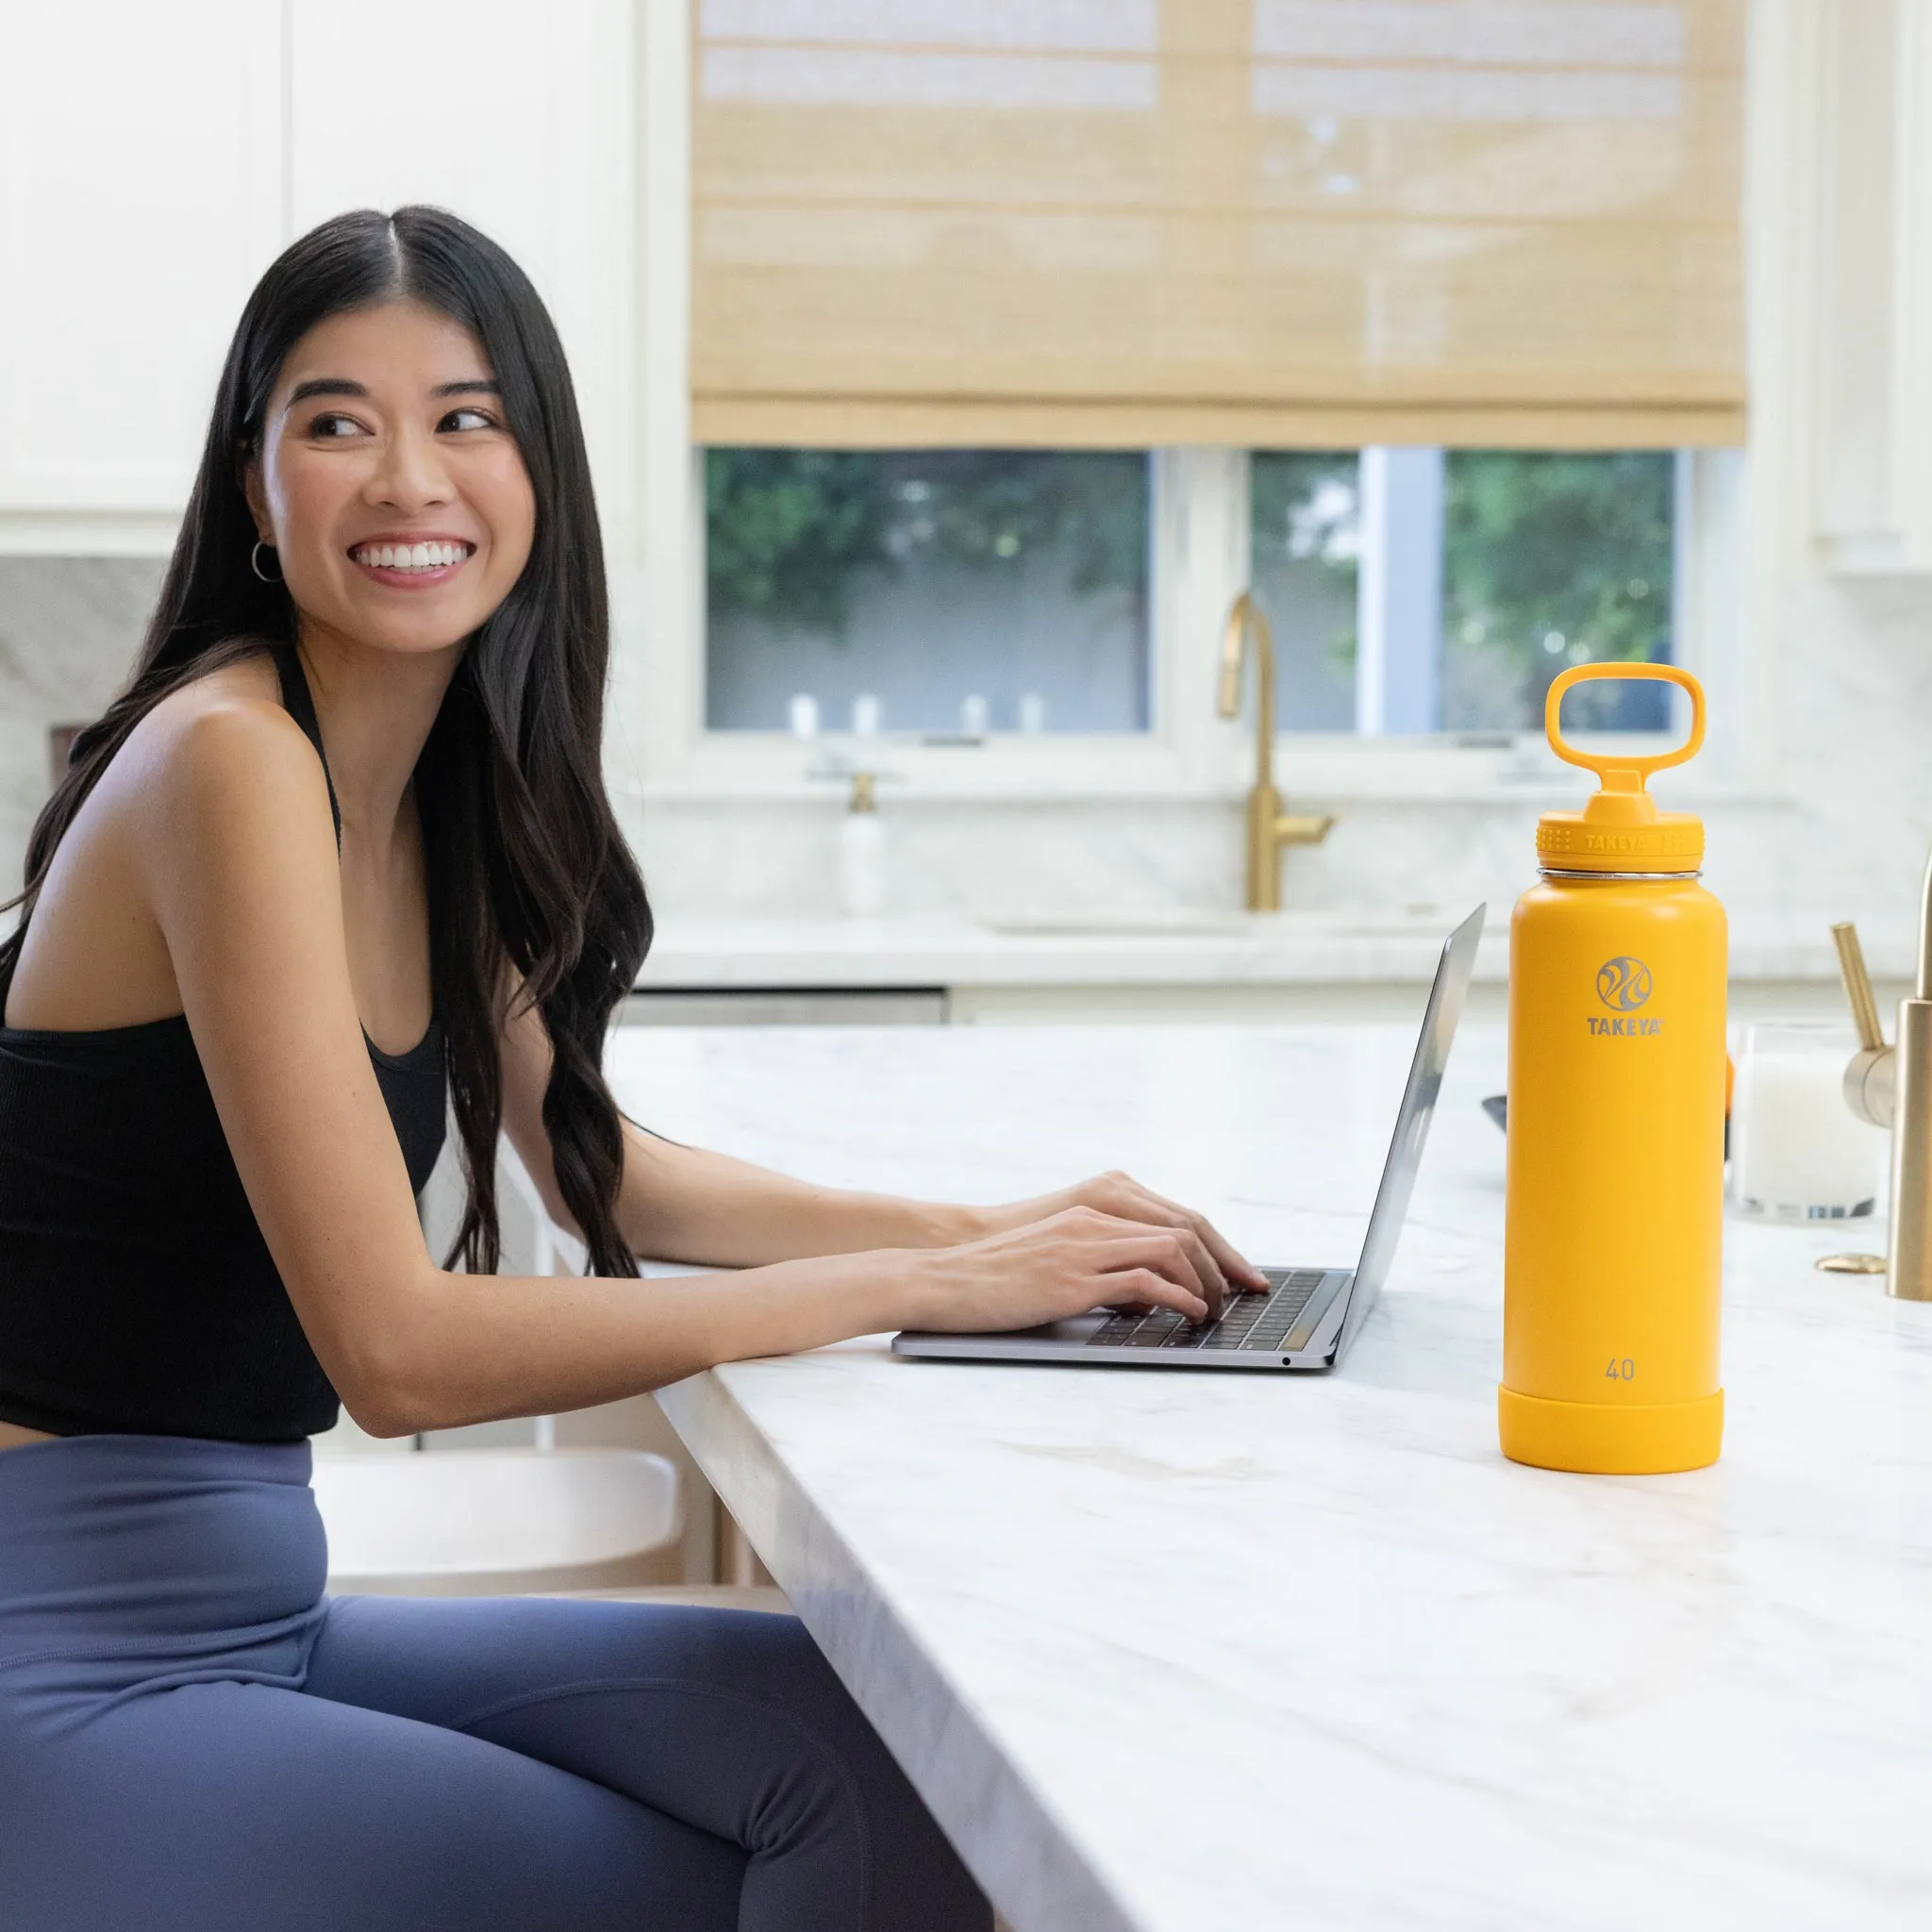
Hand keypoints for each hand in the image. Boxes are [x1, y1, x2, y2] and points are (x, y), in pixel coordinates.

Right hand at [908, 1206, 1234, 1332]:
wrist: (942, 1279)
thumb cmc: (991, 1280)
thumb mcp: (1051, 1262)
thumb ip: (1096, 1269)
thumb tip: (1140, 1297)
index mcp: (1088, 1214)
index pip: (1169, 1219)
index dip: (1212, 1246)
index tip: (1239, 1272)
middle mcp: (1092, 1223)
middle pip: (1182, 1228)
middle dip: (1222, 1262)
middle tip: (1243, 1293)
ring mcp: (1083, 1249)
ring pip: (1170, 1248)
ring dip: (1204, 1280)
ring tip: (1215, 1308)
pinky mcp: (1072, 1280)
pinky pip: (1143, 1281)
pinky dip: (1177, 1296)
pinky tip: (1188, 1314)